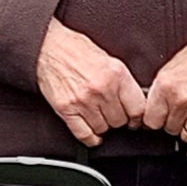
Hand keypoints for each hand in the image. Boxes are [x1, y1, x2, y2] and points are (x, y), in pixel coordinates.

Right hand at [32, 19, 150, 147]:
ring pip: (102, 128)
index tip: (134, 120)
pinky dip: (90, 138)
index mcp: (117, 74)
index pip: (138, 109)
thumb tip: (134, 102)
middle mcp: (102, 89)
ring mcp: (83, 101)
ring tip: (97, 115)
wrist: (48, 47)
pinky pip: (84, 134)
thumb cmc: (77, 50)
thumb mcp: (109, 60)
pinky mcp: (66, 109)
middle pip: (120, 121)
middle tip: (111, 112)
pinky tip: (92, 133)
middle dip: (117, 119)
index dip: (137, 117)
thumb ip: (123, 82)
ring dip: (102, 125)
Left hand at [142, 20, 186, 151]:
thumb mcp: (171, 68)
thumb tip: (151, 115)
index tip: (161, 119)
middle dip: (174, 124)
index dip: (156, 121)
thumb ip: (160, 93)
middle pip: (170, 130)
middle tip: (183, 113)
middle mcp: (182, 99)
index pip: (151, 121)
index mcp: (165, 86)